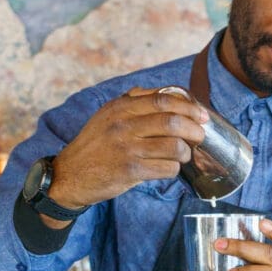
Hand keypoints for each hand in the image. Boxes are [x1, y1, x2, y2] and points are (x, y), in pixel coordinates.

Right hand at [41, 87, 208, 226]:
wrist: (69, 175)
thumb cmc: (95, 145)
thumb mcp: (107, 115)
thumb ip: (133, 102)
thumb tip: (169, 94)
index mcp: (120, 107)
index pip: (163, 99)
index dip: (188, 106)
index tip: (202, 114)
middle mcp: (123, 124)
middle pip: (172, 121)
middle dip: (194, 129)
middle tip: (201, 136)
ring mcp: (127, 148)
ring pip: (173, 146)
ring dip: (185, 152)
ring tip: (184, 156)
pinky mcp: (129, 170)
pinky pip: (166, 168)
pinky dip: (174, 169)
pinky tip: (169, 168)